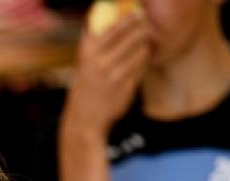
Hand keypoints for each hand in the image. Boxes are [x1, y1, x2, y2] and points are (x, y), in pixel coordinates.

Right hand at [62, 11, 150, 137]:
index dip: (128, 18)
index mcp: (88, 53)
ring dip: (145, 45)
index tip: (137, 13)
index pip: (113, 27)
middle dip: (142, 30)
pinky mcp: (127, 87)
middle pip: (132, 36)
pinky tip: (141, 61)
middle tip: (146, 27)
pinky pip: (142, 67)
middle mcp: (101, 63)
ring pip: (141, 51)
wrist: (85, 119)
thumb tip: (104, 17)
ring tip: (144, 44)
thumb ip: (93, 41)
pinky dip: (144, 62)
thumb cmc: (85, 86)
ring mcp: (115, 76)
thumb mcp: (83, 62)